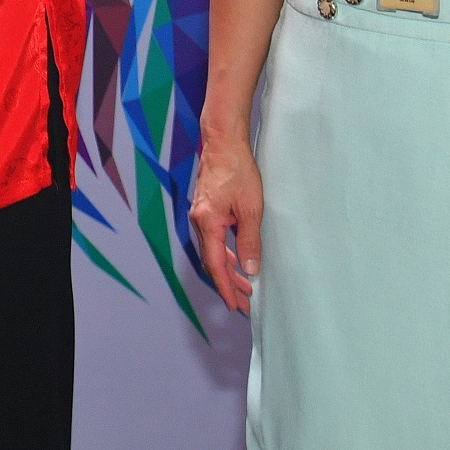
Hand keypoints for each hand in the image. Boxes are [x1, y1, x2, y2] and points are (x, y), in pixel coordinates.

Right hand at [188, 136, 264, 315]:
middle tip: (245, 303)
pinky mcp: (205, 209)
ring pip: (212, 251)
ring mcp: (200, 214)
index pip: (215, 265)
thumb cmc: (237, 171)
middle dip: (228, 284)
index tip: (235, 305)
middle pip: (211, 261)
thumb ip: (249, 241)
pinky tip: (236, 260)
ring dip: (227, 270)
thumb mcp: (251, 209)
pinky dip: (224, 254)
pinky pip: (212, 239)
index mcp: (207, 223)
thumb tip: (250, 270)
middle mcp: (198, 221)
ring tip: (244, 286)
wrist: (223, 143)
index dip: (226, 287)